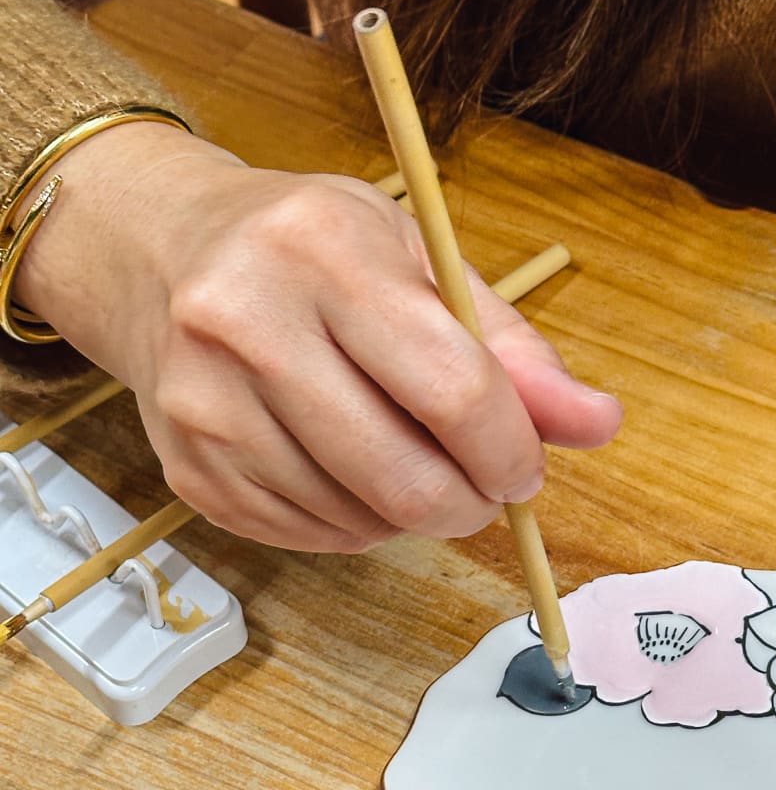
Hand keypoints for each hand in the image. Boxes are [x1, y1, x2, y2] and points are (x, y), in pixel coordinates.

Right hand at [16, 123, 620, 550]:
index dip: (511, 450)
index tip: (526, 466)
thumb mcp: (418, 261)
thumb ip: (512, 349)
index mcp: (323, 252)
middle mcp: (246, 323)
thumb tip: (597, 424)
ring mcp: (205, 404)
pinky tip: (351, 474)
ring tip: (408, 462)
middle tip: (481, 488)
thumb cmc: (312, 252)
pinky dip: (356, 524)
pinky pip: (312, 537)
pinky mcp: (189, 469)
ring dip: (412, 515)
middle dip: (470, 503)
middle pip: (404, 476)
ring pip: (360, 519)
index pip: (452, 390)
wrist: (163, 255)